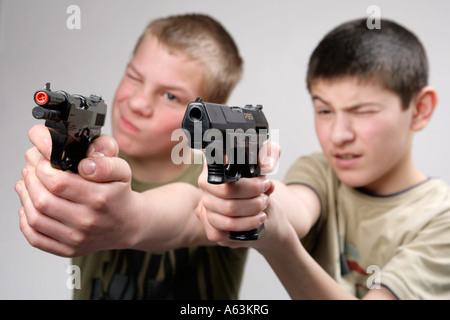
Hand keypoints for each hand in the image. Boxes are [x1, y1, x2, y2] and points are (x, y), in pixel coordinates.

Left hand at [15, 124, 139, 256]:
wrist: (128, 225)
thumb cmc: (119, 195)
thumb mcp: (122, 171)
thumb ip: (105, 163)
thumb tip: (85, 164)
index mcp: (99, 199)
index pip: (58, 182)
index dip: (43, 168)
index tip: (43, 161)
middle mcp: (87, 221)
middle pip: (43, 200)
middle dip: (30, 181)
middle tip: (31, 170)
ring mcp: (76, 238)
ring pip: (35, 218)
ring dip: (25, 198)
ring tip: (26, 185)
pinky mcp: (68, 249)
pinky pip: (35, 238)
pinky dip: (25, 221)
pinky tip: (28, 207)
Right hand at [196, 142, 280, 247]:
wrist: (259, 207)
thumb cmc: (257, 182)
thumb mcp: (265, 164)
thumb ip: (269, 154)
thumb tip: (267, 163)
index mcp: (214, 166)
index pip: (219, 167)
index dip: (235, 172)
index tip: (259, 178)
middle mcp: (205, 185)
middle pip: (226, 193)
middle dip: (252, 196)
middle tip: (265, 196)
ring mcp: (205, 207)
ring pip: (226, 215)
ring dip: (250, 214)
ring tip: (263, 209)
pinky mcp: (209, 226)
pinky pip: (221, 232)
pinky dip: (243, 227)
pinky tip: (255, 221)